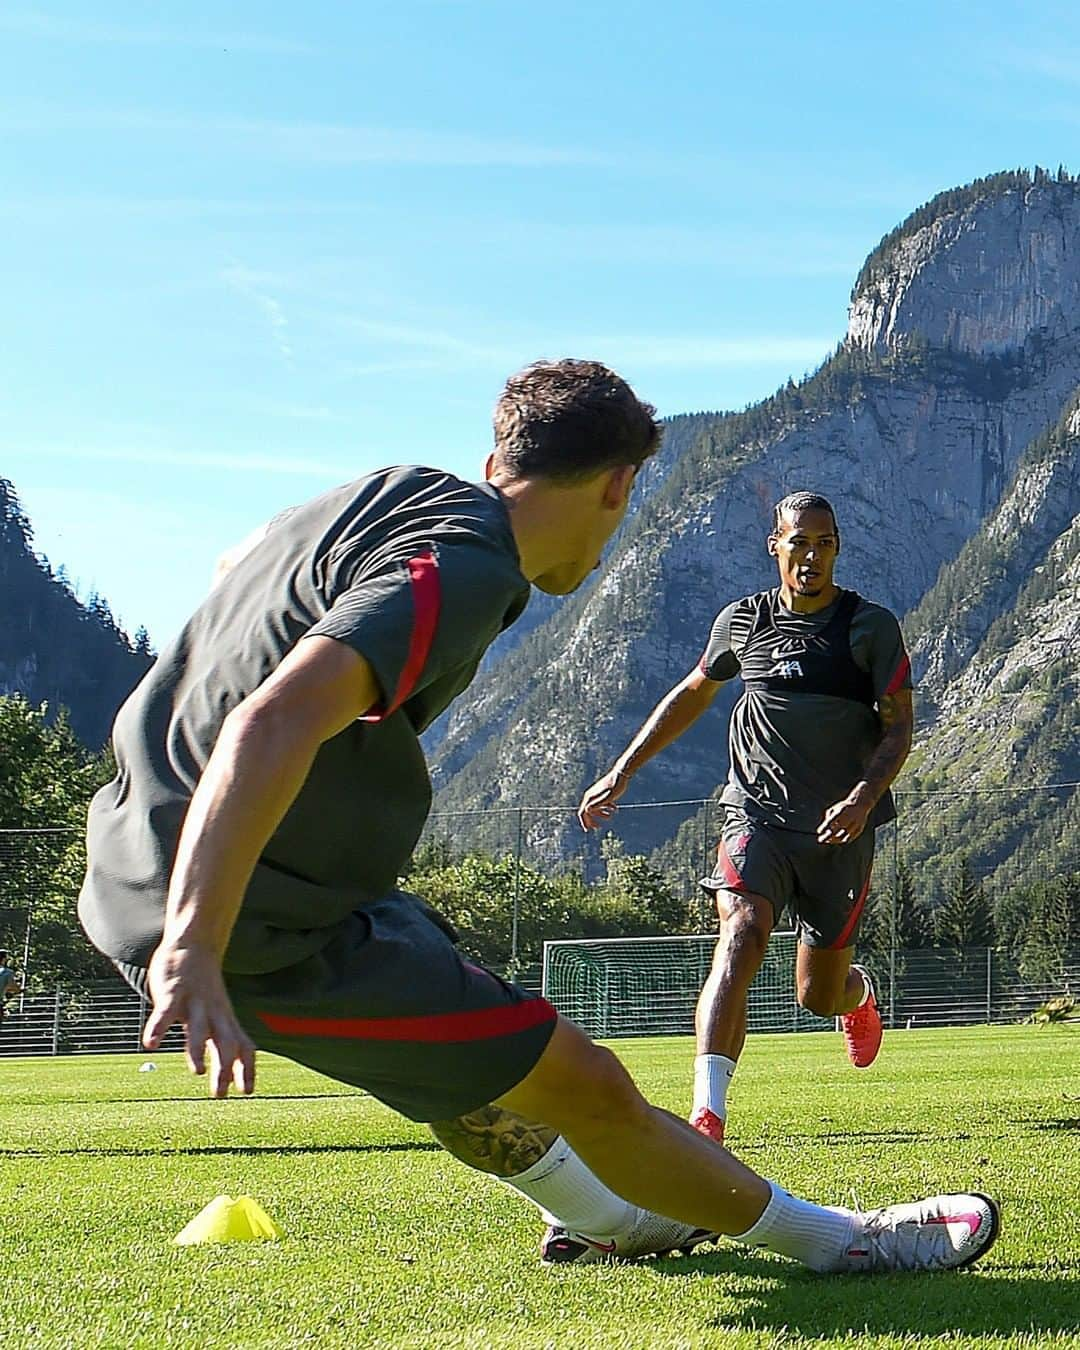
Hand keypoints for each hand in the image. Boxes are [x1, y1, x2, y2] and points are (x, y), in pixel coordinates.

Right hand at [143, 941, 255, 1096]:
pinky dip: (159, 1027)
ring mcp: (194, 1002)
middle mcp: (214, 1013)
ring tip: (197, 1071)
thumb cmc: (204, 987)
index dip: (245, 1067)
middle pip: (224, 1041)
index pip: (242, 1045)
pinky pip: (166, 1011)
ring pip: (198, 1027)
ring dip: (197, 1049)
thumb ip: (221, 1038)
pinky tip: (150, 1043)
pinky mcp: (173, 991)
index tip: (247, 1092)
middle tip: (219, 1094)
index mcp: (225, 1020)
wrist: (194, 944)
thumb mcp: (218, 1013)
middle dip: (224, 1067)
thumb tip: (224, 1070)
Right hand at [577, 768, 628, 830]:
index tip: (588, 830)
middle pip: (588, 811)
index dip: (584, 822)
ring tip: (610, 817)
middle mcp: (591, 795)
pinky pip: (601, 803)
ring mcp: (596, 794)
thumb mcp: (607, 798)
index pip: (583, 812)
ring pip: (596, 807)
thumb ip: (597, 805)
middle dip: (593, 820)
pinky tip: (615, 809)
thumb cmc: (615, 786)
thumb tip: (586, 811)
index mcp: (590, 797)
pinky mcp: (602, 792)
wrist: (621, 775)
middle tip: (598, 827)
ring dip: (601, 814)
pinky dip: (607, 807)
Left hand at [817, 793, 871, 845]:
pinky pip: (850, 838)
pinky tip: (836, 840)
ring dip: (834, 840)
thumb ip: (828, 818)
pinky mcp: (860, 829)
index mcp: (842, 810)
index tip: (819, 831)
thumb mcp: (834, 809)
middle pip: (837, 830)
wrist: (861, 804)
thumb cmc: (844, 807)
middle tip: (820, 840)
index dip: (824, 827)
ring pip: (843, 836)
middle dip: (827, 836)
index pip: (831, 820)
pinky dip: (842, 840)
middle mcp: (850, 817)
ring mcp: (856, 824)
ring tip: (827, 841)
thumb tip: (825, 831)